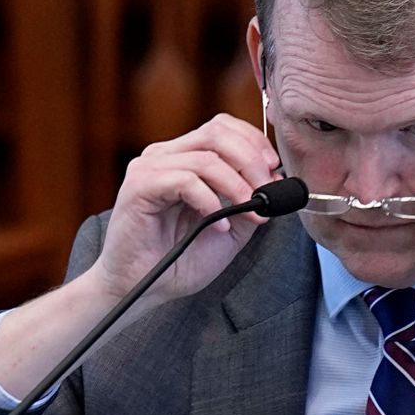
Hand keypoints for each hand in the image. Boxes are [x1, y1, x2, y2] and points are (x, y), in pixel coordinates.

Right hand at [87, 114, 281, 307]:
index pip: (222, 127)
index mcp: (183, 157)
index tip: (274, 169)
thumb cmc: (178, 258)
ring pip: (206, 157)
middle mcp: (165, 155)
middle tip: (267, 190)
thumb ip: (249, 202)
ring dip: (237, 184)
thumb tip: (275, 180)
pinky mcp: (139, 187)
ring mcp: (149, 168)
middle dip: (251, 160)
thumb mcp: (230, 229)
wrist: (140, 288)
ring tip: (249, 211)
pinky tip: (218, 224)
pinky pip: (185, 180)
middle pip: (217, 133)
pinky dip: (210, 201)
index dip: (253, 142)